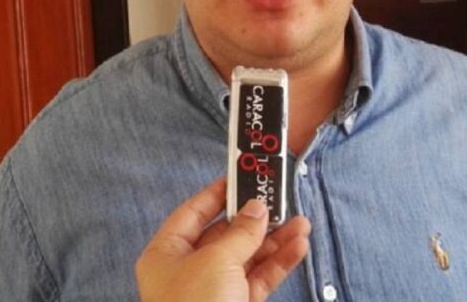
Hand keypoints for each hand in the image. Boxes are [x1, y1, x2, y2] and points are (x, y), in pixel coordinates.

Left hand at [135, 177, 310, 301]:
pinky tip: (298, 246)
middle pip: (224, 234)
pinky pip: (259, 279)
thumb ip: (240, 233)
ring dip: (275, 240)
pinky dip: (279, 263)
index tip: (241, 176)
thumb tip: (256, 210)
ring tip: (300, 222)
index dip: (217, 194)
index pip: (192, 213)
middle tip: (280, 199)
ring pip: (248, 257)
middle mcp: (188, 271)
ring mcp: (214, 291)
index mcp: (166, 254)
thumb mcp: (216, 261)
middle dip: (254, 219)